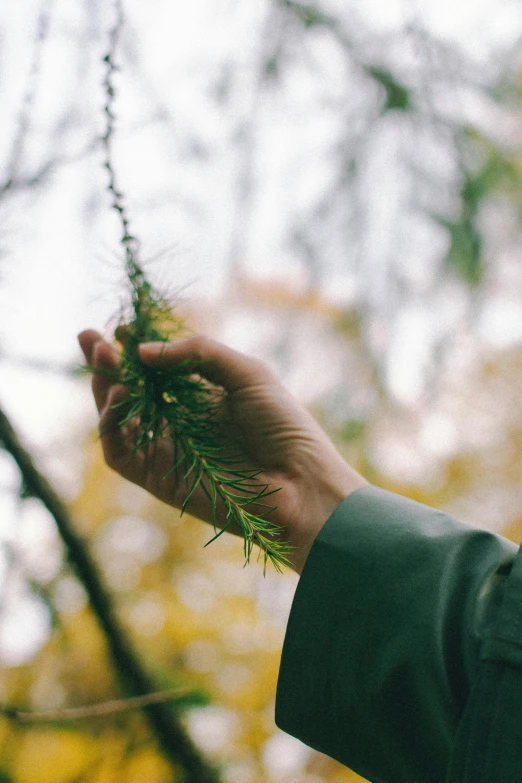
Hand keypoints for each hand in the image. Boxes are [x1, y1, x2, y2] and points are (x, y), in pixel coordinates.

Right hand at [78, 330, 366, 573]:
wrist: (300, 482)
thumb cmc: (283, 425)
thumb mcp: (246, 373)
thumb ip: (198, 354)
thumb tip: (142, 350)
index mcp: (199, 398)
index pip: (153, 371)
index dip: (131, 349)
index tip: (118, 326)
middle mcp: (178, 423)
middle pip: (128, 392)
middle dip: (106, 364)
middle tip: (90, 337)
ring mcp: (166, 451)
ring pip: (116, 421)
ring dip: (103, 389)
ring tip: (105, 358)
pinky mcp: (158, 479)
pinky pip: (119, 453)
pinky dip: (110, 425)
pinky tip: (120, 396)